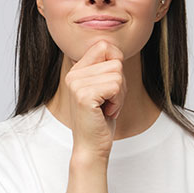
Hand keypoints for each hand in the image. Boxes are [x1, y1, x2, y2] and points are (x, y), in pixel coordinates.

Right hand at [65, 40, 126, 159]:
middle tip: (109, 101)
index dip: (116, 62)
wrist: (91, 147)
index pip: (103, 45)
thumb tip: (117, 51)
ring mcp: (77, 84)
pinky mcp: (84, 95)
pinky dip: (118, 102)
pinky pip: (116, 86)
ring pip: (118, 74)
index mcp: (77, 70)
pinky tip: (106, 112)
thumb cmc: (101, 119)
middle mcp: (73, 74)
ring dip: (120, 95)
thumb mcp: (103, 88)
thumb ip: (106, 68)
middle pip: (115, 61)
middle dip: (120, 84)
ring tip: (107, 107)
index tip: (110, 85)